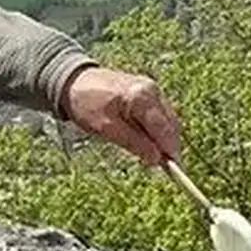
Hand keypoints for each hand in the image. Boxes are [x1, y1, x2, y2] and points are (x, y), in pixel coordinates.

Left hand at [60, 65, 181, 165]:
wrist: (75, 81)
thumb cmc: (86, 103)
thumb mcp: (106, 128)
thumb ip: (134, 143)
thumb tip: (156, 159)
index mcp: (142, 97)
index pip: (164, 129)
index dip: (171, 151)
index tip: (175, 169)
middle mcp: (151, 90)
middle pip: (170, 125)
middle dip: (168, 146)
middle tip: (164, 167)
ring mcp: (151, 89)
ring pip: (167, 120)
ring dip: (162, 139)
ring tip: (151, 155)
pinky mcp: (147, 92)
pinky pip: (159, 114)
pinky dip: (156, 129)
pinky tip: (146, 140)